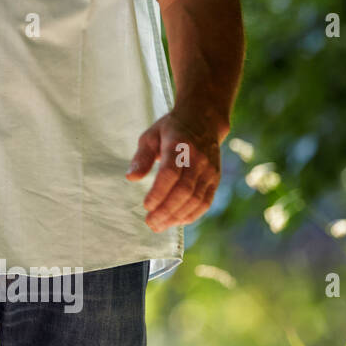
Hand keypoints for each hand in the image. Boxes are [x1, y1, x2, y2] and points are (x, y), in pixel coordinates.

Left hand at [126, 110, 221, 231]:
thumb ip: (141, 157)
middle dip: (166, 210)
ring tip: (159, 225)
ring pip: (196, 199)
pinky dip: (191, 215)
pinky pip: (205, 201)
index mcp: (179, 146)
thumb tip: (131, 178)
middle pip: (184, 191)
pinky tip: (176, 221)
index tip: (145, 206)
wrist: (204, 120)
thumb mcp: (150, 136)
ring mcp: (209, 170)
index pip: (170, 174)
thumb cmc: (171, 129)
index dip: (158, 193)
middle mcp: (198, 159)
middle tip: (150, 223)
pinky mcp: (215, 179)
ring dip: (177, 216)